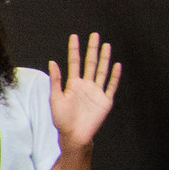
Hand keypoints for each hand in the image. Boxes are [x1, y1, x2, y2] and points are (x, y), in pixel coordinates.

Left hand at [49, 33, 120, 149]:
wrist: (74, 135)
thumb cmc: (62, 119)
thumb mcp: (55, 98)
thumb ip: (55, 80)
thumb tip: (52, 62)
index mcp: (73, 84)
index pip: (74, 62)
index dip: (74, 50)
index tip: (74, 36)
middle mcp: (86, 85)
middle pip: (90, 63)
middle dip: (92, 49)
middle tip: (95, 34)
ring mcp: (96, 92)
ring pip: (102, 71)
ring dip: (104, 58)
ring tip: (106, 45)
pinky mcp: (105, 100)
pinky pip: (111, 85)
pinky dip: (114, 75)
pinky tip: (116, 65)